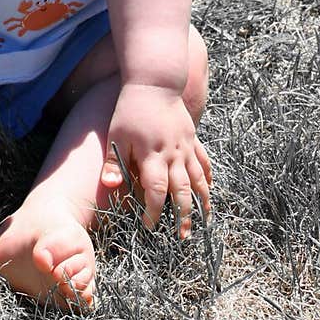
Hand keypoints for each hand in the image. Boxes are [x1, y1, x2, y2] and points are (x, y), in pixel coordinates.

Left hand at [100, 83, 211, 237]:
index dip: (153, 210)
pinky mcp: (193, 139)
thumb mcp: (117, 135)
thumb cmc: (130, 110)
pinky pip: (204, 163)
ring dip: (202, 203)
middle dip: (183, 216)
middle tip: (182, 236)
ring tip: (205, 223)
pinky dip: (208, 179)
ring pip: (199, 180)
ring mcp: (186, 147)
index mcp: (153, 155)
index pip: (155, 190)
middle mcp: (174, 154)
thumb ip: (114, 162)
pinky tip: (209, 192)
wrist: (154, 83)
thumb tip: (110, 186)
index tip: (148, 226)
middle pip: (182, 191)